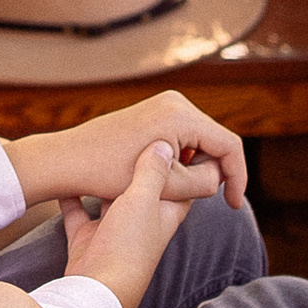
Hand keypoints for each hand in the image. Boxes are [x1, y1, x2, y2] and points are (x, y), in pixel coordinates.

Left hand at [4, 88, 246, 216]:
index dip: (238, 178)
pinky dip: (181, 158)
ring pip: (199, 141)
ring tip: (173, 189)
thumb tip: (219, 174)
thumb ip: (204, 183)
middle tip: (197, 198)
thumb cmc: (110, 175)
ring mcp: (164, 104)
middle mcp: (176, 102)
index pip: (230, 146)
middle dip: (213, 171)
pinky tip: (163, 177)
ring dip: (195, 167)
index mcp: (182, 115)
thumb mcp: (166, 187)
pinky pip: (182, 137)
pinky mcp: (154, 111)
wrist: (68, 159)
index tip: (234, 205)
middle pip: (215, 141)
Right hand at [61, 140, 195, 307]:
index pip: (181, 181)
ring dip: (104, 177)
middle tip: (129, 131)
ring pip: (109, 196)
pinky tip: (66, 175)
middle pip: (143, 185)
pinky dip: (72, 194)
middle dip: (137, 162)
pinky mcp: (87, 237)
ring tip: (97, 149)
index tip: (172, 131)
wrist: (96, 289)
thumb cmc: (128, 246)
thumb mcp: (143, 200)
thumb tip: (166, 143)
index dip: (181, 158)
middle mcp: (142, 220)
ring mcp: (114, 229)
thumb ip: (152, 171)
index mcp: (165, 211)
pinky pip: (78, 210)